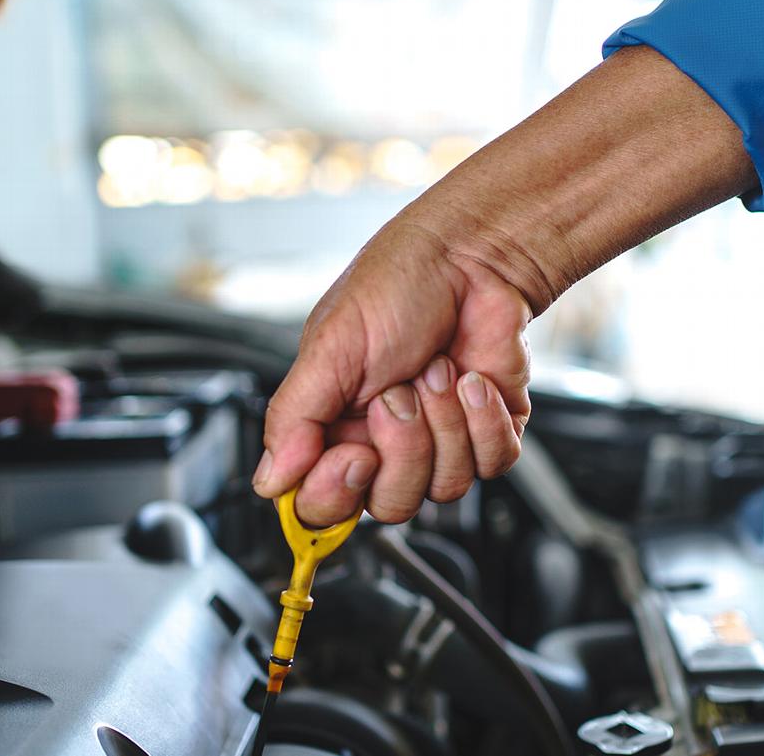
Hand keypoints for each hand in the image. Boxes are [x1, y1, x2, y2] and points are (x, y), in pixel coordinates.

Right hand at [253, 46, 754, 526]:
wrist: (472, 258)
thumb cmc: (396, 286)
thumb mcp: (329, 347)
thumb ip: (294, 418)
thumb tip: (270, 481)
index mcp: (333, 428)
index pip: (322, 505)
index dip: (337, 493)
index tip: (354, 456)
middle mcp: (385, 445)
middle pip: (390, 505)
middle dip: (404, 445)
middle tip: (399, 392)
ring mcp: (441, 443)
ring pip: (445, 487)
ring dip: (446, 420)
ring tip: (437, 368)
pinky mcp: (490, 433)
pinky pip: (493, 463)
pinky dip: (486, 419)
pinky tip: (473, 377)